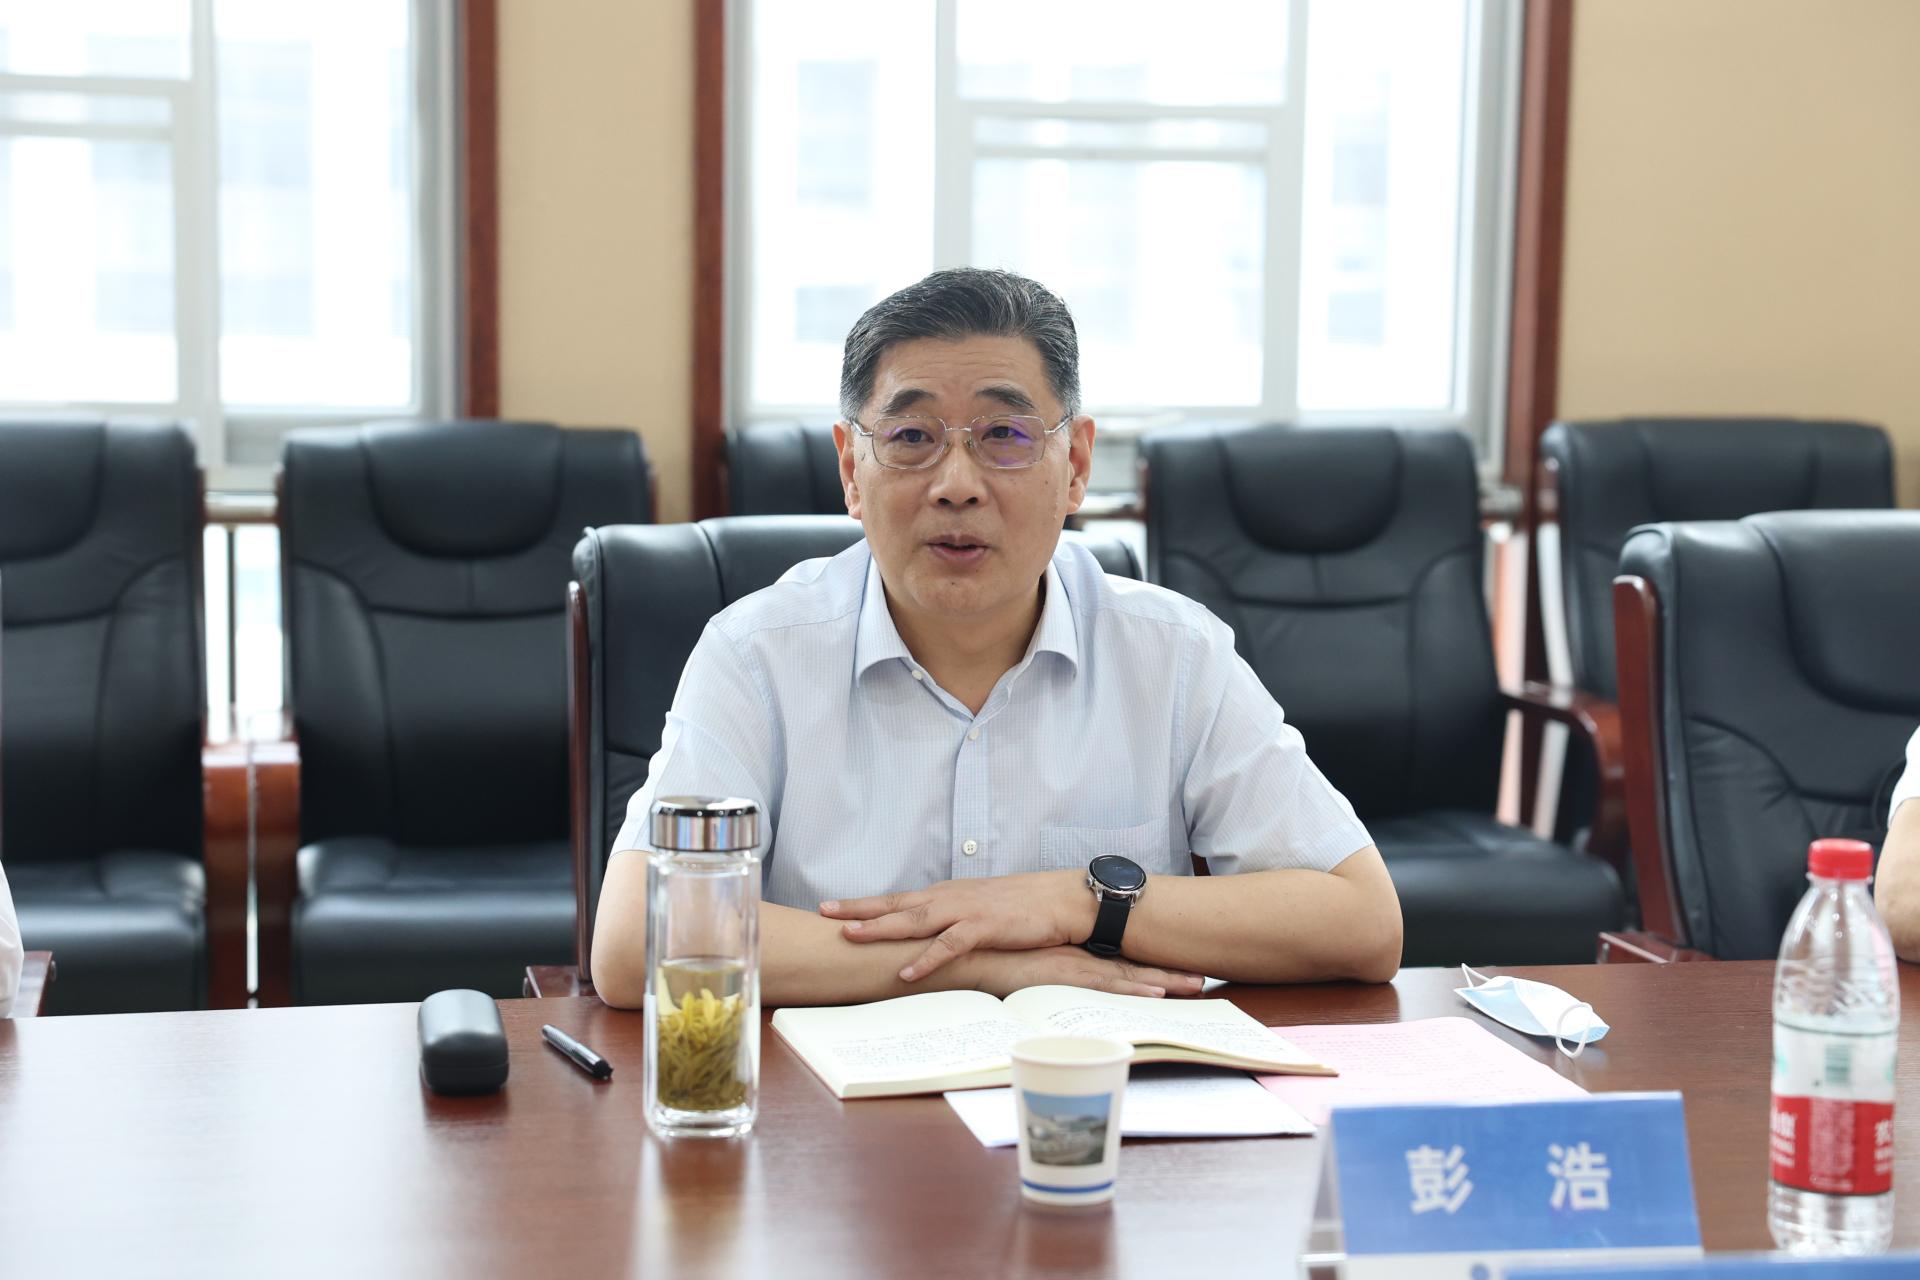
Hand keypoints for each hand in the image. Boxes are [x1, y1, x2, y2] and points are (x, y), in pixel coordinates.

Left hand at [821, 872, 1092, 980]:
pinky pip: (949, 945)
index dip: (865, 903)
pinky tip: (906, 972)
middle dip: (859, 909)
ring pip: (915, 920)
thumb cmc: (1024, 907)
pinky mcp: (986, 928)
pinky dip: (926, 958)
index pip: (898, 899)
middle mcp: (950, 898)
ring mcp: (966, 911)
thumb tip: (931, 937)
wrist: (1062, 899)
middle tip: (824, 913)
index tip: (833, 907)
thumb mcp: (981, 910)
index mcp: (948, 894)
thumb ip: (954, 920)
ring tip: (851, 936)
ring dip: (882, 928)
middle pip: (897, 904)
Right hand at [966, 946, 1204, 999]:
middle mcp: (1077, 957)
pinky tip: (1158, 992)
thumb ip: (1037, 981)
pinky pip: (1104, 984)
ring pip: (1127, 974)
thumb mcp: (1019, 974)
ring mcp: (1072, 965)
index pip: (1117, 963)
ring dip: (1164, 979)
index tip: (1178, 973)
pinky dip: (1132, 987)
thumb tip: (1048, 996)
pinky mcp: (1061, 973)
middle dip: (1169, 973)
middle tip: (1203, 978)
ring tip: (1196, 984)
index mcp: (1070, 956)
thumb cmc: (984, 964)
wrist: (960, 952)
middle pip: (1132, 966)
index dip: (1149, 967)